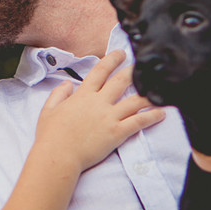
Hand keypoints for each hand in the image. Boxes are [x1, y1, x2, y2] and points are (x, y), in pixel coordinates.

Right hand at [34, 50, 163, 170]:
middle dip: (133, 71)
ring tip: (159, 89)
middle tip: (143, 66)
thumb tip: (67, 84)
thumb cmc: (51, 135)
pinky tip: (161, 113)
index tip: (120, 53)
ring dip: (148, 94)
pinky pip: (138, 122)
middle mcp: (98, 102)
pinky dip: (151, 117)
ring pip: (134, 101)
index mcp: (82, 95)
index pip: (99, 71)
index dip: (111, 60)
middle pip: (121, 81)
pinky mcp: (117, 133)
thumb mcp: (48, 110)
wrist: (58, 156)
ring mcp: (109, 117)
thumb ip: (58, 94)